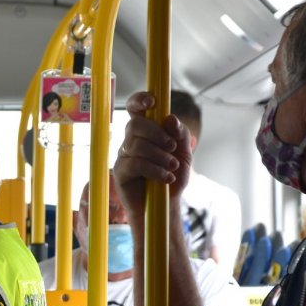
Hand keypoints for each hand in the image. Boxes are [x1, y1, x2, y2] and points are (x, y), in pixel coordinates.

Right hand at [112, 91, 192, 219]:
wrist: (166, 206)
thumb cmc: (172, 177)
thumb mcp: (184, 153)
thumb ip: (180, 134)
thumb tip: (170, 119)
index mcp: (146, 131)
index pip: (135, 108)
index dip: (139, 100)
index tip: (152, 102)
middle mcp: (131, 140)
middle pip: (134, 124)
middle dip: (157, 134)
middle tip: (172, 147)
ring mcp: (123, 156)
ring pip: (137, 145)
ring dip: (160, 156)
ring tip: (172, 168)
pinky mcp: (120, 172)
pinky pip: (136, 163)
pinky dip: (155, 169)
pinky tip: (167, 177)